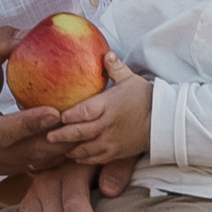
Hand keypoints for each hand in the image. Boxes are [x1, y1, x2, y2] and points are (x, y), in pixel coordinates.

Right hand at [0, 27, 66, 177]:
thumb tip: (28, 33)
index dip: (27, 124)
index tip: (55, 111)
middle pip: (21, 153)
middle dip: (53, 140)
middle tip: (81, 121)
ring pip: (29, 163)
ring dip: (57, 150)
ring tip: (83, 131)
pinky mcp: (0, 170)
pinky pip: (30, 166)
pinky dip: (52, 155)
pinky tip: (72, 139)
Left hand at [45, 53, 152, 173]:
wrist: (163, 121)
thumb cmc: (145, 97)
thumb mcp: (130, 78)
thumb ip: (114, 67)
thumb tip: (105, 53)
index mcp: (109, 105)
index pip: (85, 112)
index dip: (70, 115)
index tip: (57, 116)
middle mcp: (108, 125)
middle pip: (80, 133)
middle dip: (62, 135)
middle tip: (48, 136)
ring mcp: (111, 141)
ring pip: (86, 149)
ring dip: (71, 149)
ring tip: (57, 148)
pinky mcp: (116, 153)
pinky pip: (96, 159)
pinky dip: (83, 159)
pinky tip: (75, 157)